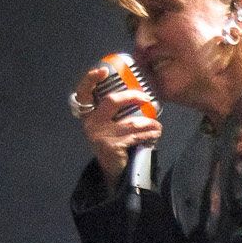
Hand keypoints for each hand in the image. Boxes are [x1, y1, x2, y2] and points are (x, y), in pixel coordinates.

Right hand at [76, 62, 163, 183]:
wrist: (114, 171)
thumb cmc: (115, 144)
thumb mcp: (109, 126)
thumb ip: (114, 112)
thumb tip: (137, 94)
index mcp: (88, 115)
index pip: (83, 93)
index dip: (90, 79)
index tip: (102, 70)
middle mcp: (91, 123)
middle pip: (111, 101)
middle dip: (132, 96)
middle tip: (146, 98)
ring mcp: (99, 135)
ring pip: (130, 122)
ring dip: (149, 123)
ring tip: (158, 125)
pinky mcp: (111, 146)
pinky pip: (135, 135)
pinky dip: (149, 134)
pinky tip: (156, 133)